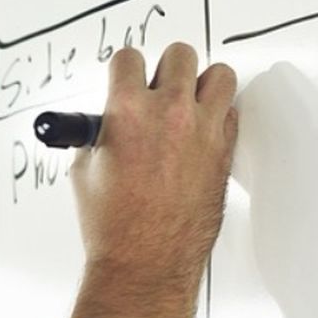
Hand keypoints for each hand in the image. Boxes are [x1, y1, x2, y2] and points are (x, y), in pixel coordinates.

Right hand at [71, 43, 237, 296]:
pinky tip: (201, 132)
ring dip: (202, 83)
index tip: (126, 80)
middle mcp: (169, 114)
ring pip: (220, 74)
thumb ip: (100, 133)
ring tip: (189, 102)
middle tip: (159, 90)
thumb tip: (109, 121)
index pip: (130, 58)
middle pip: (180, 55)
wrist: (144, 263)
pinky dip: (218, 115)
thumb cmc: (113, 227)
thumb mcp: (85, 170)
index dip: (125, 71)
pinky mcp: (224, 151)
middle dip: (166, 69)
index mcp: (128, 112)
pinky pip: (232, 111)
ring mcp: (203, 131)